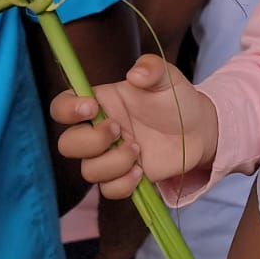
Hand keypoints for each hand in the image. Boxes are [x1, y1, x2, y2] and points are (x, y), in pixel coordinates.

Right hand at [52, 55, 218, 198]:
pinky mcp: (123, 177)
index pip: (62, 106)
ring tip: (138, 149)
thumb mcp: (168, 77)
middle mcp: (98, 131)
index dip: (66, 109)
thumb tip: (135, 74)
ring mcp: (109, 156)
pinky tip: (142, 170)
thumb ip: (152, 68)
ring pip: (88, 171)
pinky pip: (108, 190)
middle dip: (92, 141)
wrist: (197, 130)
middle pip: (67, 145)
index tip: (91, 108)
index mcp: (100, 103)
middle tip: (121, 130)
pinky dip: (123, 183)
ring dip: (113, 162)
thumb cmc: (174, 100)